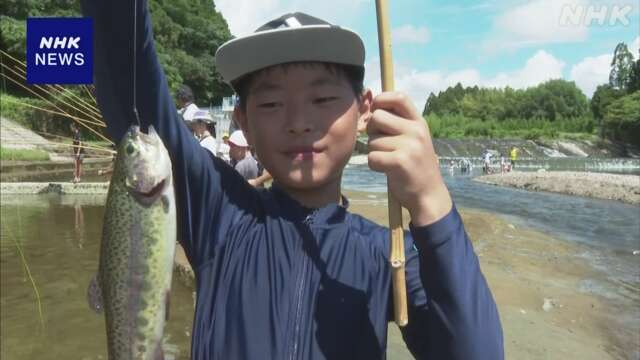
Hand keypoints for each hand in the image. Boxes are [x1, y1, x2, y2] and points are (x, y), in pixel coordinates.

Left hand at [366, 92, 451, 225]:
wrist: (429, 195)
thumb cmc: (415, 166)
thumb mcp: (413, 139)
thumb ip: (397, 123)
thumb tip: (369, 106)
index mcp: (419, 122)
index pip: (399, 97)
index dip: (381, 99)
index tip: (375, 111)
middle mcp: (416, 131)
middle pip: (377, 117)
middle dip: (372, 131)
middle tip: (383, 145)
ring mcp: (409, 146)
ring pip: (372, 141)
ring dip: (374, 152)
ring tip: (390, 160)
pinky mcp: (400, 162)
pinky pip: (372, 157)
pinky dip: (374, 165)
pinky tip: (387, 170)